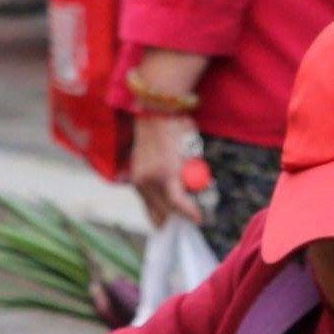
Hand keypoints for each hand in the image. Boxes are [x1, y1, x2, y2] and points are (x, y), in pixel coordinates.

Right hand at [128, 107, 202, 231]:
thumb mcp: (192, 151)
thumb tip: (197, 193)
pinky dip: (157, 206)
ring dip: (166, 215)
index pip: (177, 203)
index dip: (189, 213)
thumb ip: (193, 174)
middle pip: (163, 211)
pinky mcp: (134, 179)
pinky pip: (146, 201)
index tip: (199, 219)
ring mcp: (138, 180)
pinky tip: (165, 208)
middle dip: (179, 218)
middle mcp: (148, 178)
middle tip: (191, 219)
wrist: (154, 113)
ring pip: (152, 209)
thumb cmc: (178, 128)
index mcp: (165, 171)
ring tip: (179, 217)